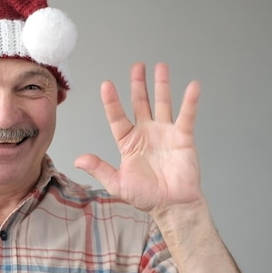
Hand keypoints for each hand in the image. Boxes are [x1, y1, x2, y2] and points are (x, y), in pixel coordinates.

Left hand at [75, 63, 202, 215]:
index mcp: (128, 142)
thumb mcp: (117, 183)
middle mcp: (146, 133)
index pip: (117, 116)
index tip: (106, 84)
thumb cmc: (146, 197)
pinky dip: (190, 101)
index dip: (112, 101)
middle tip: (137, 66)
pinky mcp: (183, 138)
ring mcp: (165, 133)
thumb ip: (99, 168)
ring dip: (162, 85)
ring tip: (161, 66)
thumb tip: (78, 159)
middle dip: (138, 84)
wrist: (172, 206)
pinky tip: (192, 86)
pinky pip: (186, 116)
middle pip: (140, 103)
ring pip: (163, 103)